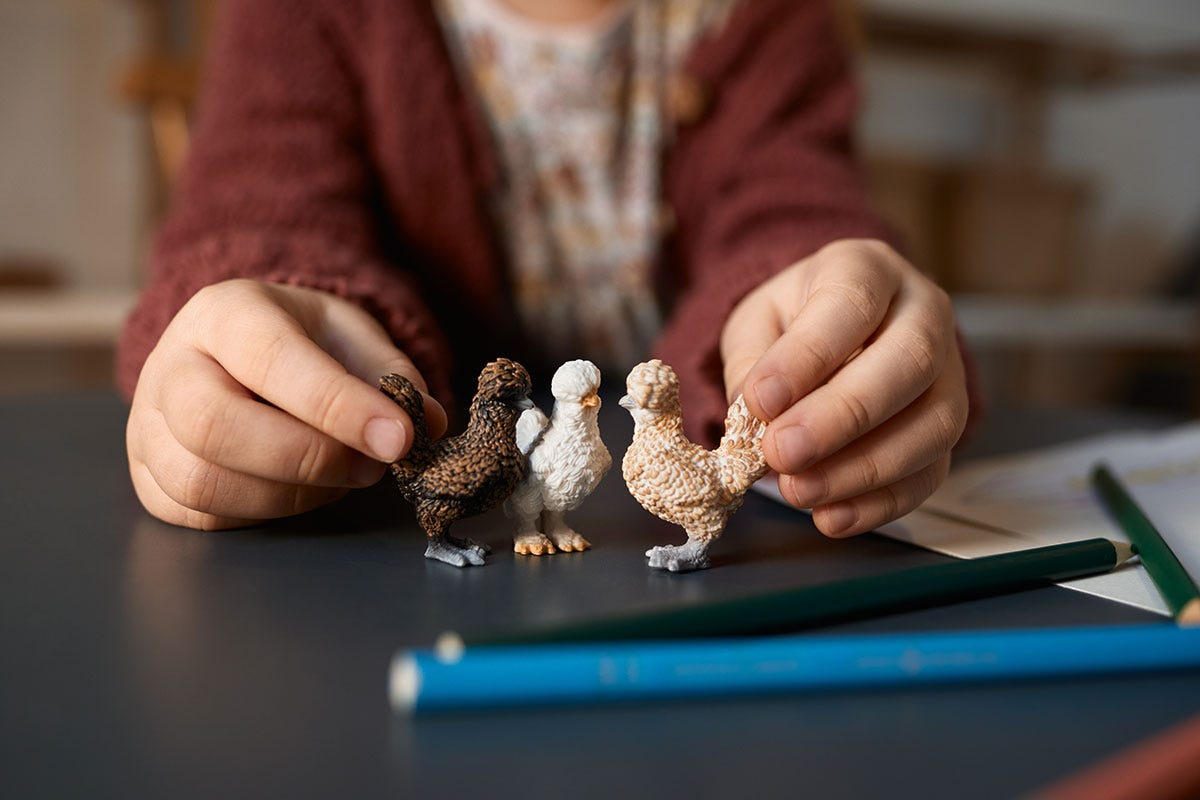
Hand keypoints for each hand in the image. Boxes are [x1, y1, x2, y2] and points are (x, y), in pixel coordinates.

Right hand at [127, 279, 446, 529]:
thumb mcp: (351, 335)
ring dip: (291, 494)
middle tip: (371, 465)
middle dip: (309, 458)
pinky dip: (263, 513)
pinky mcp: (149, 478)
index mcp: (224, 313)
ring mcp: (148, 426)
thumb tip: (429, 423)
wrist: (238, 352)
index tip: (399, 438)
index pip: (271, 361)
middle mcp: (171, 366)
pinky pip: (200, 515)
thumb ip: (391, 375)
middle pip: (216, 426)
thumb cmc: (302, 342)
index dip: (338, 407)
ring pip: (203, 481)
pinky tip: (300, 489)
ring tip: (342, 475)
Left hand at [721, 239, 968, 536]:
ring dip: (863, 469)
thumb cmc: (794, 323)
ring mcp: (949, 374)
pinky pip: (931, 472)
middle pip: (908, 362)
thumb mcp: (757, 321)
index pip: (851, 304)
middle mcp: (924, 314)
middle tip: (782, 453)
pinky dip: (881, 503)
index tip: (761, 400)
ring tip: (799, 491)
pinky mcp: (947, 430)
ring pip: (933, 424)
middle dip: (842, 416)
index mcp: (868, 269)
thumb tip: (755, 414)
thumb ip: (753, 363)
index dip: (808, 356)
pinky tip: (833, 516)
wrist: (835, 332)